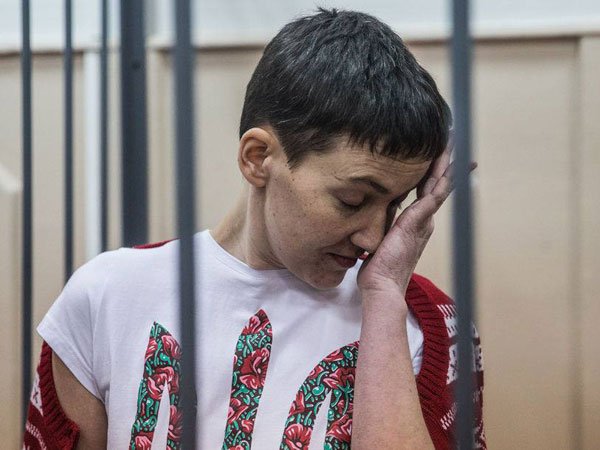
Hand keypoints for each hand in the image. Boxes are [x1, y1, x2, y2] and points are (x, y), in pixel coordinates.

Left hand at [357, 144, 469, 295]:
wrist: (381, 285)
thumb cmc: (379, 267)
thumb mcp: (381, 238)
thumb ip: (385, 223)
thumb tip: (379, 210)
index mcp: (415, 222)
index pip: (426, 190)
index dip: (432, 171)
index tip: (437, 154)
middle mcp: (423, 220)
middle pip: (438, 184)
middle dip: (445, 161)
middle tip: (452, 139)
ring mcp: (423, 221)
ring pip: (439, 185)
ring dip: (446, 163)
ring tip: (453, 143)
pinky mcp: (417, 222)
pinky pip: (433, 194)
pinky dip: (440, 177)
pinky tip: (445, 162)